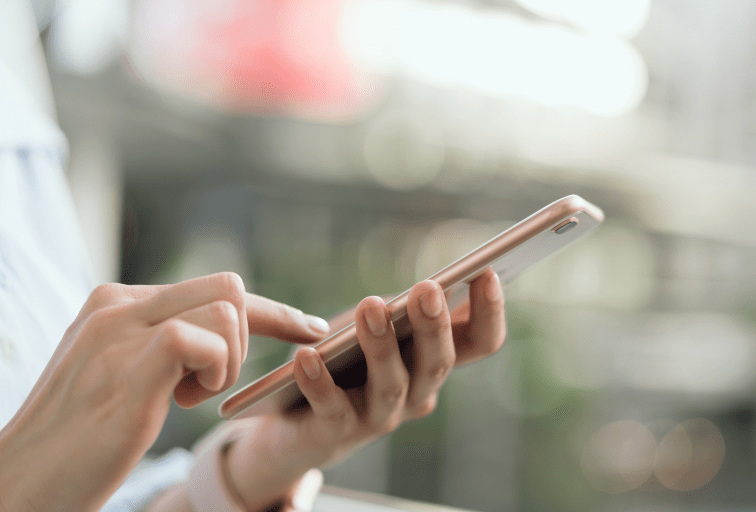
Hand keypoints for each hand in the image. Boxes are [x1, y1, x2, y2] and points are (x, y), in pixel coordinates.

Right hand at [0, 272, 327, 511]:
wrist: (22, 481)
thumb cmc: (79, 437)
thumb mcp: (121, 373)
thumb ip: (161, 343)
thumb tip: (219, 334)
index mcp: (118, 302)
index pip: (211, 288)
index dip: (271, 311)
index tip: (310, 329)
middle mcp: (119, 304)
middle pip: (228, 287)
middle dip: (251, 336)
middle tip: (211, 384)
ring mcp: (121, 329)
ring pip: (226, 307)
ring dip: (229, 359)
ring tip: (187, 395)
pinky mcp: (130, 363)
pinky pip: (206, 337)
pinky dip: (216, 369)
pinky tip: (184, 399)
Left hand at [224, 268, 505, 510]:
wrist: (297, 424)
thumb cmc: (346, 361)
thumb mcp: (378, 327)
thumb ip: (403, 310)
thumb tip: (435, 282)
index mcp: (433, 363)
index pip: (480, 343)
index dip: (489, 311)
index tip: (488, 271)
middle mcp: (417, 395)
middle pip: (438, 363)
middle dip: (433, 324)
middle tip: (427, 288)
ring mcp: (379, 418)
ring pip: (390, 385)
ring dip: (381, 345)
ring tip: (369, 306)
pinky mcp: (335, 433)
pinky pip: (332, 408)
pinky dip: (320, 381)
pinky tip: (306, 355)